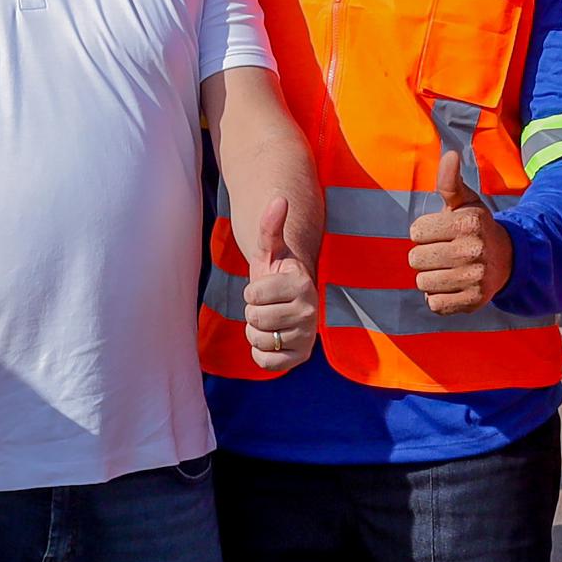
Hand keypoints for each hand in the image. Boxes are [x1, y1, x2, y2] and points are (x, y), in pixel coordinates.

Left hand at [238, 194, 317, 372]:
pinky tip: (271, 339)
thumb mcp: (269, 249)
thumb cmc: (275, 272)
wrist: (288, 301)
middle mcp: (310, 312)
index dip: (251, 291)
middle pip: (254, 318)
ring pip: (258, 340)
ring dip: (256, 331)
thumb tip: (279, 199)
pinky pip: (265, 363)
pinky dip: (260, 353)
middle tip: (267, 305)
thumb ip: (270, 226)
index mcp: (302, 283)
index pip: (252, 294)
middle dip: (253, 311)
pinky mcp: (301, 358)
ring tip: (270, 320)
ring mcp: (307, 337)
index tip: (266, 287)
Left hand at [407, 152, 513, 314]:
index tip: (441, 232)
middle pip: (415, 259)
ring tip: (449, 269)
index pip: (416, 231)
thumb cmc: (476, 227)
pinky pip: (434, 303)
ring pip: (422, 282)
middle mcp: (472, 251)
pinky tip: (453, 286)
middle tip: (445, 252)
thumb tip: (449, 154)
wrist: (508, 259)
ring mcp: (474, 279)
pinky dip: (438, 297)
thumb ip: (450, 181)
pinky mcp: (473, 302)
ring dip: (431, 277)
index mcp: (467, 223)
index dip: (424, 232)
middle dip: (425, 255)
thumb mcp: (465, 202)